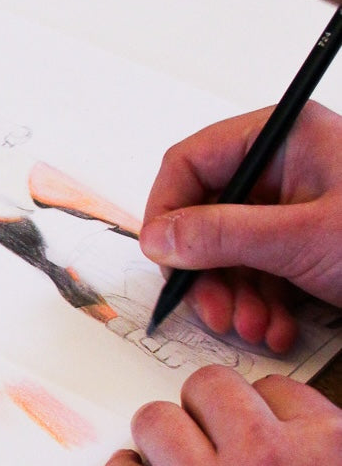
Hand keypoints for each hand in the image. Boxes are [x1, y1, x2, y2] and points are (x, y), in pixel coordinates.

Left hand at [102, 366, 341, 465]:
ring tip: (164, 459)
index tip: (248, 429)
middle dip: (202, 409)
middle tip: (201, 436)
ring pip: (155, 420)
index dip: (256, 410)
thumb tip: (308, 445)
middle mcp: (269, 461)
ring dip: (157, 436)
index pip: (274, 390)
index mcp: (332, 450)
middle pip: (209, 389)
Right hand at [140, 101, 341, 352]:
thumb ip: (221, 236)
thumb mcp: (303, 239)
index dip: (168, 211)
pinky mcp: (308, 245)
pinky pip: (261, 271)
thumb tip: (158, 238)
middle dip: (207, 271)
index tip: (163, 257)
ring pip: (230, 251)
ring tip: (253, 326)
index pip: (192, 161)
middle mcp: (286, 168)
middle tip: (212, 309)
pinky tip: (277, 326)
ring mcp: (297, 208)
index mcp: (285, 138)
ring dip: (234, 297)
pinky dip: (262, 303)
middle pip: (207, 214)